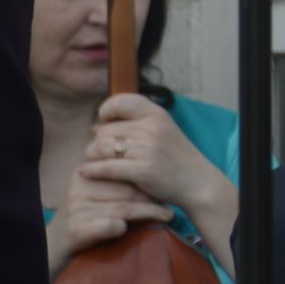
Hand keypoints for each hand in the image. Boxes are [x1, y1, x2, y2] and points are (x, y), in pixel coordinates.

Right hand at [44, 167, 170, 276]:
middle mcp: (81, 186)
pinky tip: (130, 229)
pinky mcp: (77, 229)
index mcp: (86, 171)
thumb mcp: (101, 189)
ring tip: (168, 214)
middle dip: (153, 195)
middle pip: (127, 189)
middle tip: (172, 198)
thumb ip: (120, 175)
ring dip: (149, 212)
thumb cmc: (89, 211)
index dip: (147, 176)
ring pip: (123, 208)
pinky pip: (109, 225)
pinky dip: (121, 228)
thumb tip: (160, 163)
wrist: (58, 241)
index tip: (168, 181)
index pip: (124, 169)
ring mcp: (77, 208)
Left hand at [79, 94, 223, 212]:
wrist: (198, 181)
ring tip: (94, 161)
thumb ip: (134, 125)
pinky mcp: (141, 171)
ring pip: (100, 148)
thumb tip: (95, 126)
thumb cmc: (176, 157)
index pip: (120, 102)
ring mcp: (147, 149)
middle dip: (98, 141)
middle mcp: (151, 128)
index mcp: (157, 114)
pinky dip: (91, 170)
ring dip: (92, 156)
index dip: (106, 110)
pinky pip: (104, 167)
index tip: (105, 123)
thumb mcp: (162, 131)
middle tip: (101, 152)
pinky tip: (87, 172)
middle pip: (105, 130)